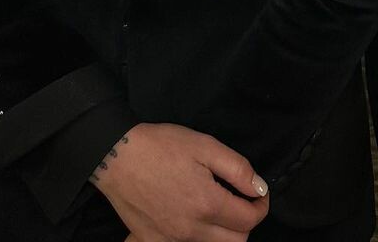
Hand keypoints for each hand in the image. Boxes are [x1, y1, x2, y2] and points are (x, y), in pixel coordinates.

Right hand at [92, 122, 269, 241]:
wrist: (116, 156)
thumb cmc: (162, 146)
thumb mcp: (205, 145)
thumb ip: (237, 169)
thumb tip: (259, 188)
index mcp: (207, 204)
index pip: (248, 221)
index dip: (261, 207)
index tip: (259, 194)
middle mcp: (190, 231)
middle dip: (245, 223)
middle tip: (240, 200)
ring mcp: (170, 240)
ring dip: (221, 232)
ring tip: (215, 205)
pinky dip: (195, 236)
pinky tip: (190, 215)